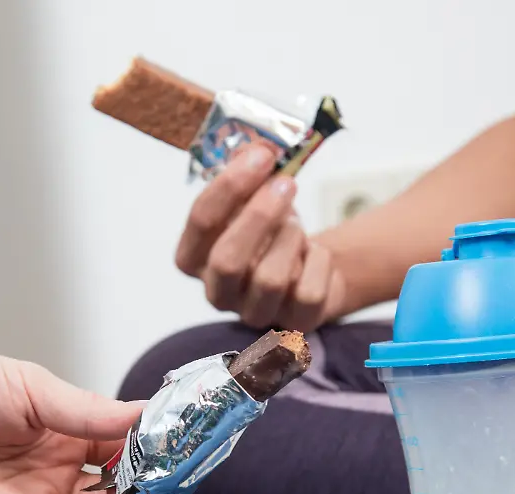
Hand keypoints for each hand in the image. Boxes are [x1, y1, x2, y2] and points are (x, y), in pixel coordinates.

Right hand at [176, 145, 347, 331]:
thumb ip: (248, 172)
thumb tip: (258, 146)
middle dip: (259, 216)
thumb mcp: (254, 198)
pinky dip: (319, 262)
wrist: (309, 268)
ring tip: (298, 226)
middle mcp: (218, 291)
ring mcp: (254, 314)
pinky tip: (316, 253)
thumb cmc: (272, 231)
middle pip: (227, 261)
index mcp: (195, 258)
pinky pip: (308, 293)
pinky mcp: (294, 325)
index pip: (200, 222)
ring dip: (291, 239)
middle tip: (287, 183)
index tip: (261, 155)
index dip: (229, 185)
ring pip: (270, 280)